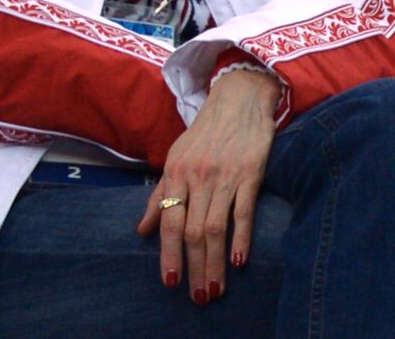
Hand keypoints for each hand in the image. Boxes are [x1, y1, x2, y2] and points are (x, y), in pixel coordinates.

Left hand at [137, 68, 281, 303]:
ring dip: (215, 262)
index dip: (168, 256)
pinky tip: (239, 260)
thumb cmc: (206, 131)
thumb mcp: (176, 158)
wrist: (240, 98)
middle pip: (192, 231)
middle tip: (199, 297)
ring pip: (215, 227)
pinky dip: (242, 237)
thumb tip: (143, 231)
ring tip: (216, 288)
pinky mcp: (251, 173)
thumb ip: (160, 195)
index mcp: (176, 174)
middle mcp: (198, 177)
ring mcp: (225, 176)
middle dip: (194, 268)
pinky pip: (244, 211)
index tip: (170, 283)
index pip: (169, 223)